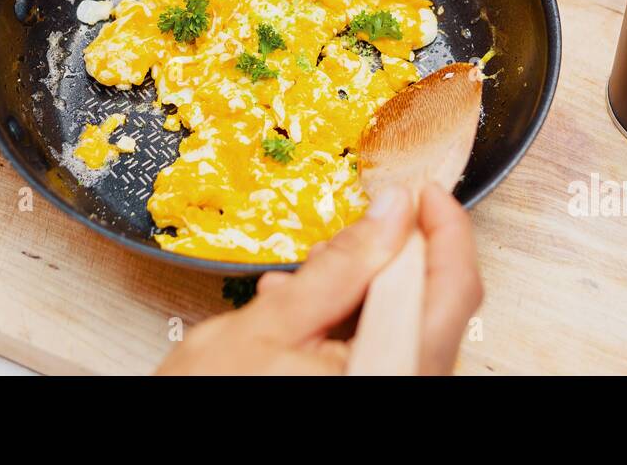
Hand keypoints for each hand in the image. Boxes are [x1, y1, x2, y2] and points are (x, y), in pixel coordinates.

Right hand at [155, 184, 482, 375]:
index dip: (444, 227)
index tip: (420, 188)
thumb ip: (340, 266)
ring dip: (373, 285)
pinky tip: (309, 309)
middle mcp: (405, 384)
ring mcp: (391, 391)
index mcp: (389, 370)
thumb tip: (392, 209)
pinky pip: (386, 347)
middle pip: (436, 304)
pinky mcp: (375, 391)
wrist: (173, 454)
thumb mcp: (269, 324)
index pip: (452, 288)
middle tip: (362, 223)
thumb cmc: (210, 400)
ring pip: (410, 324)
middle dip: (400, 252)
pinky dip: (357, 318)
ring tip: (313, 271)